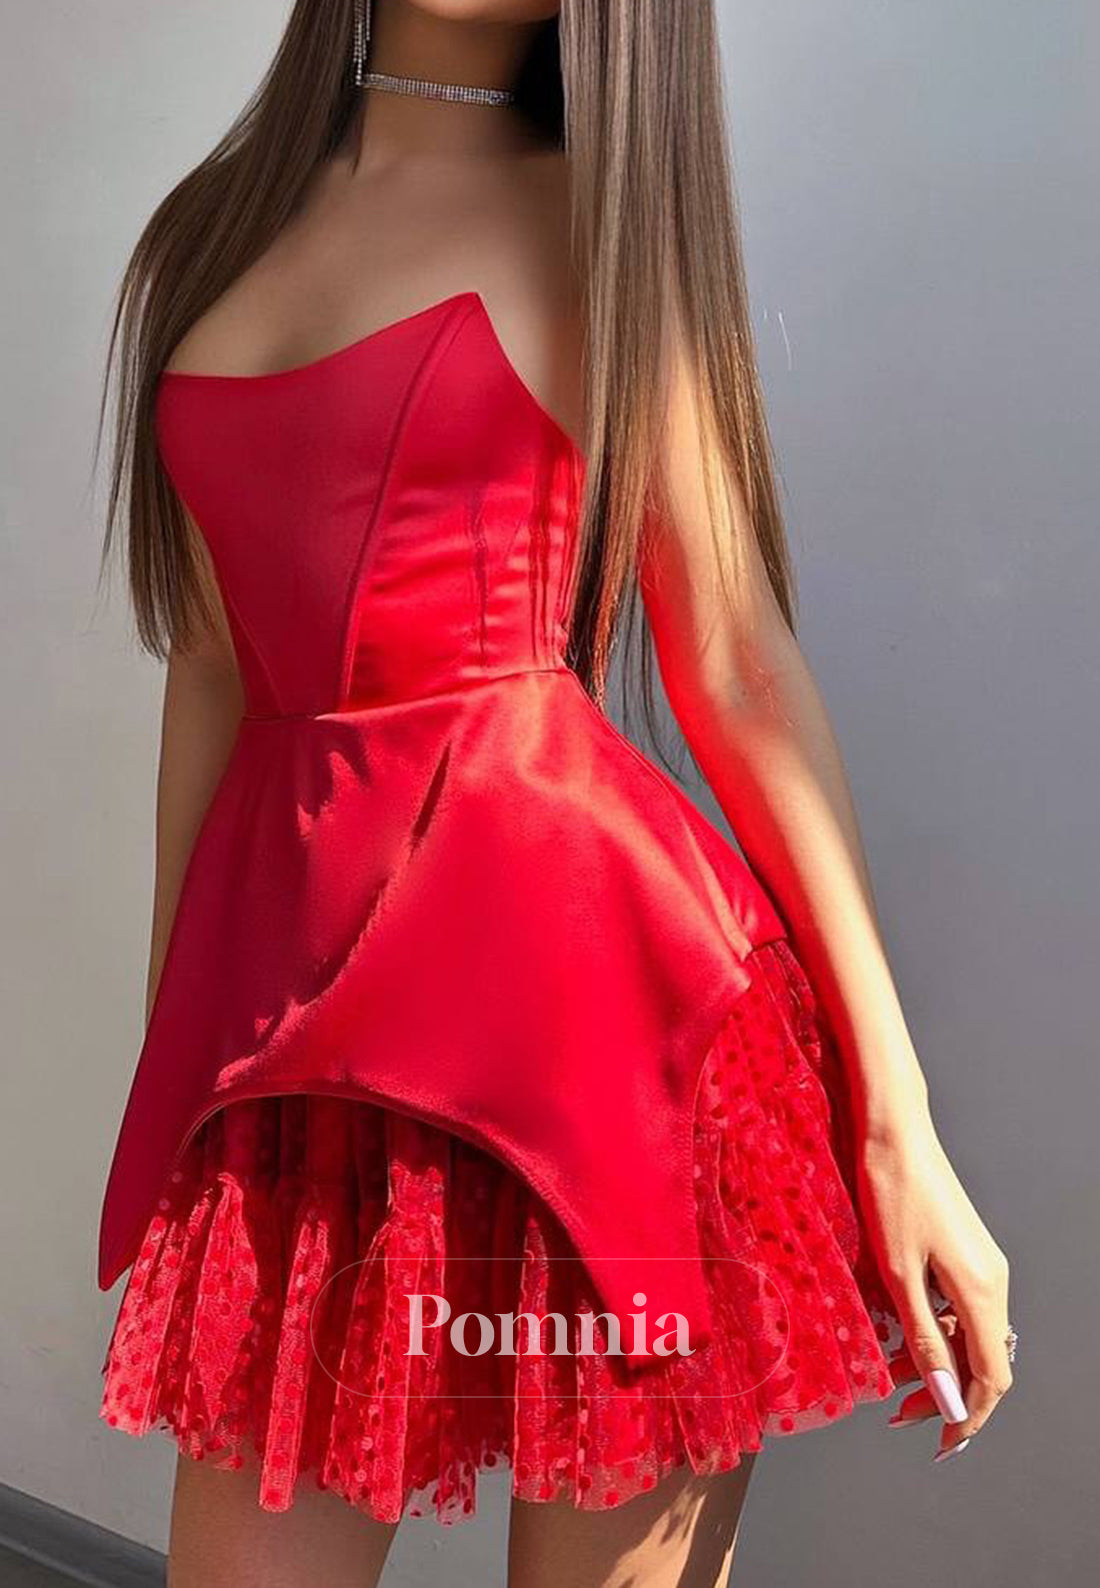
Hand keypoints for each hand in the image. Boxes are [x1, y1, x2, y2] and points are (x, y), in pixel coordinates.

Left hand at [857, 1119, 1013, 1460]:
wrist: (893, 1131)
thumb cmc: (891, 1194)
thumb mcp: (898, 1276)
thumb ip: (925, 1341)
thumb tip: (948, 1400)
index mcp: (982, 1291)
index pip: (992, 1378)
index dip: (969, 1416)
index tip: (940, 1443)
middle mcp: (992, 1280)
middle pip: (983, 1359)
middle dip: (947, 1394)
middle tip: (899, 1414)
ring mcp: (980, 1263)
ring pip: (968, 1333)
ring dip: (936, 1361)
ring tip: (889, 1376)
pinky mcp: (964, 1250)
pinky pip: (958, 1307)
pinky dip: (933, 1329)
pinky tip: (898, 1333)